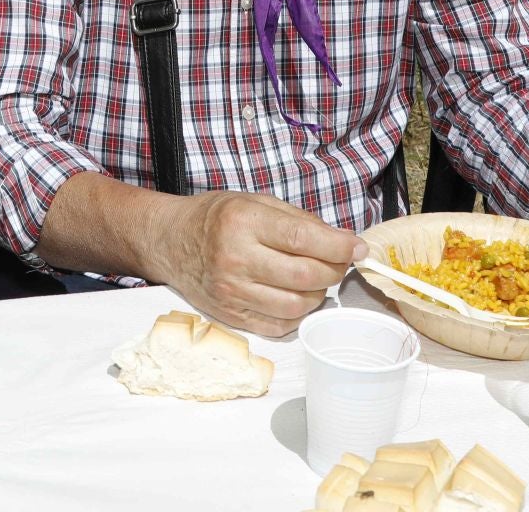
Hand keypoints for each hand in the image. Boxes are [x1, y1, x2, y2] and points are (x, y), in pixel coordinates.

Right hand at [154, 191, 362, 337]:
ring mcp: (231, 292)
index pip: (303, 240)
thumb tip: (342, 242)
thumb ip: (300, 221)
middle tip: (338, 261)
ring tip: (313, 278)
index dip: (339, 247)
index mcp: (244, 223)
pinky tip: (294, 295)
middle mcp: (235, 259)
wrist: (170, 241)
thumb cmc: (216, 217)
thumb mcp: (256, 202)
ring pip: (297, 306)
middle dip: (334, 271)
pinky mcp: (230, 315)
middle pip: (305, 277)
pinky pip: (279, 326)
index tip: (358, 248)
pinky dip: (297, 314)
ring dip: (318, 294)